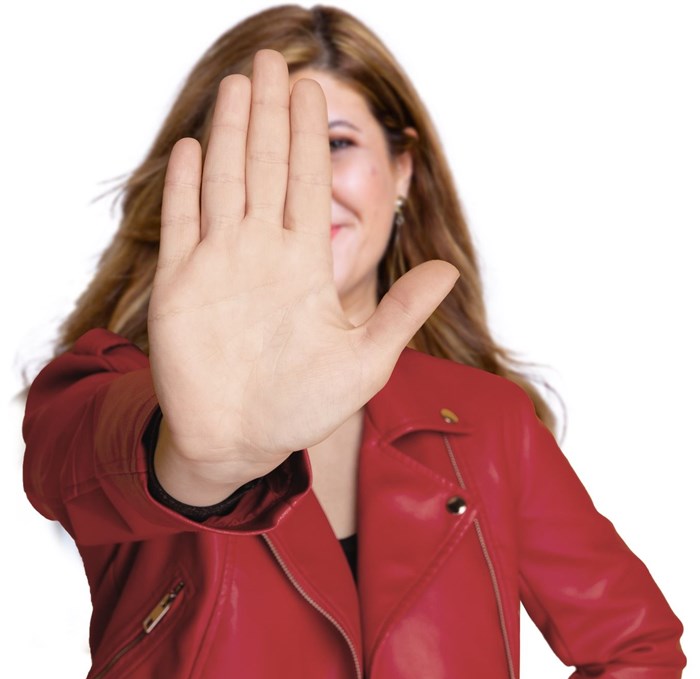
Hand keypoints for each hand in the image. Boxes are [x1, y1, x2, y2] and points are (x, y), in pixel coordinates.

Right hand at [148, 50, 457, 500]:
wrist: (242, 440)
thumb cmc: (303, 408)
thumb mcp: (365, 363)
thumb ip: (401, 313)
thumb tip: (449, 271)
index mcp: (306, 265)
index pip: (307, 183)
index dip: (309, 136)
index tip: (312, 89)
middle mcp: (263, 253)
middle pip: (266, 166)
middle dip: (270, 113)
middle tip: (273, 61)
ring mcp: (220, 264)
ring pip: (225, 180)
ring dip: (229, 132)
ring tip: (238, 85)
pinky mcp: (181, 284)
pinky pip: (183, 222)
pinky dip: (185, 185)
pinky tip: (192, 147)